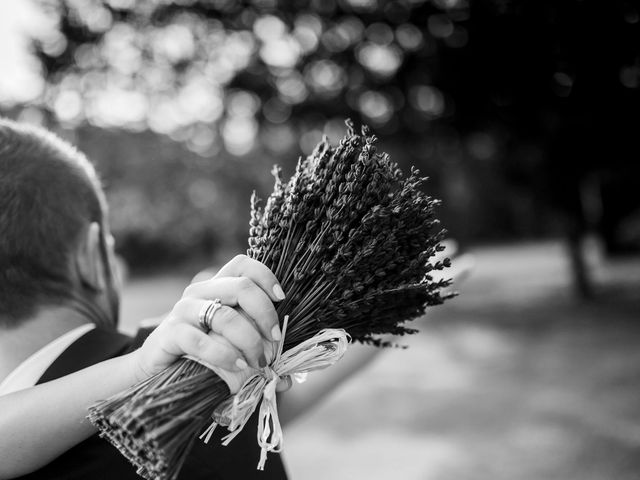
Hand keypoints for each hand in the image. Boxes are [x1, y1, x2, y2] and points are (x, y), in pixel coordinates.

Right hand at [131, 255, 285, 382]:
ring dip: (248, 340)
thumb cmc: (201, 359)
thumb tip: (286, 380)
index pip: (242, 264)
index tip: (280, 299)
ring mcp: (183, 311)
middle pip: (241, 287)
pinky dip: (224, 354)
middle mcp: (200, 293)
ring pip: (225, 315)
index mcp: (218, 288)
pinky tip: (237, 366)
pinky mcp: (168, 334)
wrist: (156, 376)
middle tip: (275, 340)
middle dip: (265, 314)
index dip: (265, 276)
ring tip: (258, 362)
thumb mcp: (234, 350)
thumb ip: (260, 357)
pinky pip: (200, 340)